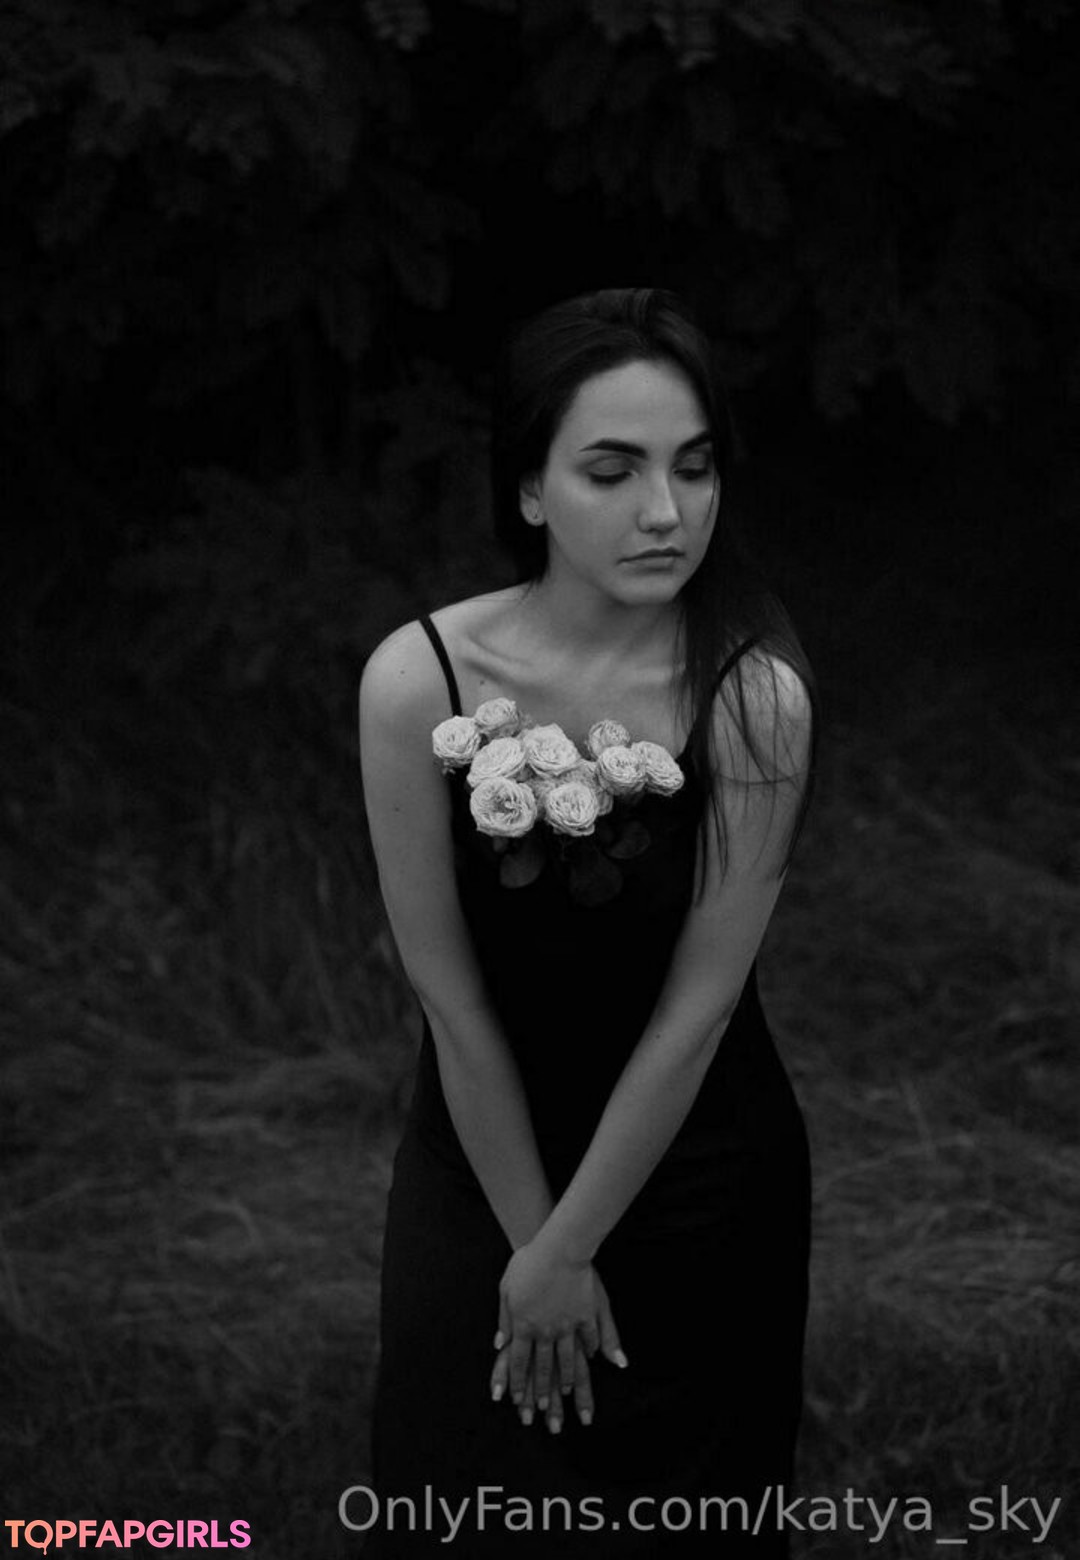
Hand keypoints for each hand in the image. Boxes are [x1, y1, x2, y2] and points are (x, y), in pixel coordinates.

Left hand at [492, 1242, 626, 1425]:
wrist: (558, 1249)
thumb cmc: (528, 1263)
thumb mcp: (506, 1288)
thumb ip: (504, 1319)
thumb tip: (500, 1343)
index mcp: (524, 1325)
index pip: (519, 1361)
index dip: (517, 1382)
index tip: (517, 1399)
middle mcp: (546, 1330)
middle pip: (543, 1367)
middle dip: (542, 1390)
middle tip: (543, 1409)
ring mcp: (568, 1324)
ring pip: (568, 1359)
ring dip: (567, 1378)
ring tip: (568, 1392)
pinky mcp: (586, 1315)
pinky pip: (589, 1337)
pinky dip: (592, 1349)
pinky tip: (594, 1358)